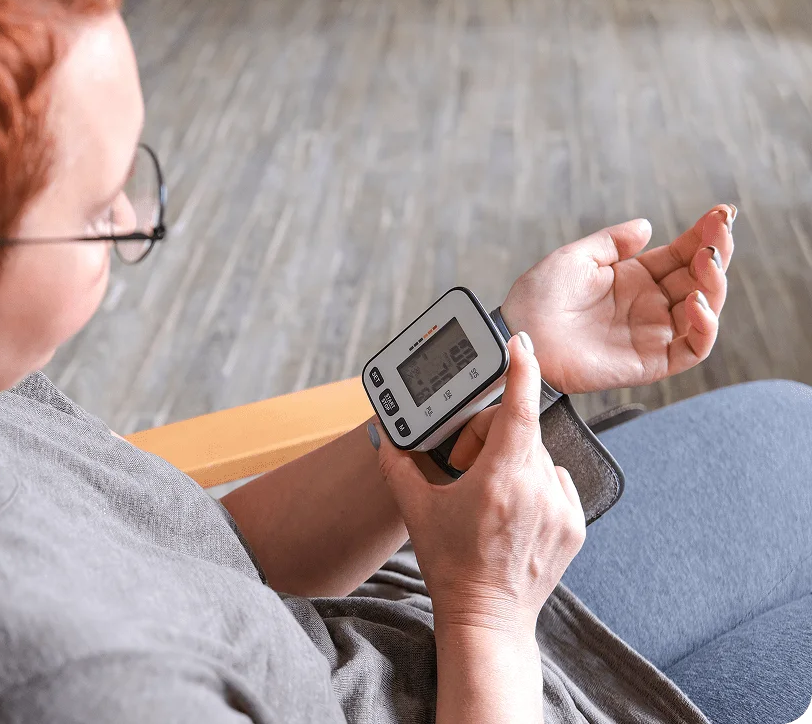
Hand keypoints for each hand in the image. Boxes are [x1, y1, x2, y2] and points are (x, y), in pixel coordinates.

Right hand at [376, 334, 585, 637]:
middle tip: (465, 468)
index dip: (521, 368)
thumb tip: (386, 434)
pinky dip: (535, 484)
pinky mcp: (575, 525)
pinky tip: (513, 511)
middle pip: (518, 432)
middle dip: (489, 437)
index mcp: (499, 480)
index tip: (520, 342)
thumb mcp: (415, 510)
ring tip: (488, 497)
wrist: (487, 618)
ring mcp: (561, 508)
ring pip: (538, 456)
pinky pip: (556, 482)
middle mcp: (537, 490)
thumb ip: (398, 464)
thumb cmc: (450, 565)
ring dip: (513, 462)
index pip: (518, 408)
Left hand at [500, 204, 734, 393]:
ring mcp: (652, 334)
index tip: (721, 212)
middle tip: (719, 231)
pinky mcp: (650, 362)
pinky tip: (696, 302)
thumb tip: (646, 226)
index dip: (704, 234)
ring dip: (714, 285)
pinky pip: (692, 349)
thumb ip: (611, 243)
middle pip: (700, 279)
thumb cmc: (537, 298)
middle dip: (716, 252)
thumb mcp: (574, 258)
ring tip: (706, 260)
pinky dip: (705, 328)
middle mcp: (649, 305)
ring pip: (705, 312)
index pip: (682, 255)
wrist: (517, 333)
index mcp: (634, 278)